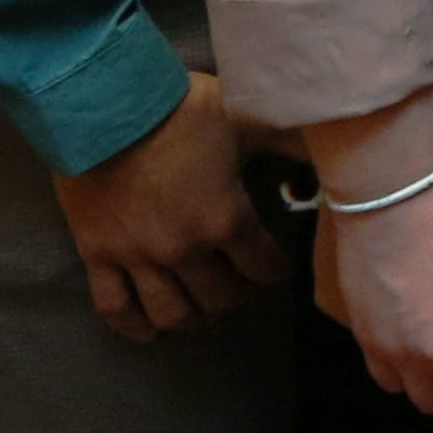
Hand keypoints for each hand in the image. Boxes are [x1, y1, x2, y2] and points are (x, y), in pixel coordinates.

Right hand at [49, 80, 288, 338]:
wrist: (102, 102)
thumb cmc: (179, 109)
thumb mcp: (246, 120)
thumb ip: (291, 143)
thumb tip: (336, 154)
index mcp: (225, 219)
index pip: (263, 269)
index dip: (276, 270)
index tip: (277, 266)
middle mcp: (183, 249)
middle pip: (219, 298)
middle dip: (237, 294)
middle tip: (240, 281)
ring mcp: (137, 257)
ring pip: (171, 313)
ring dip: (192, 316)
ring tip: (201, 304)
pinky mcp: (97, 254)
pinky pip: (114, 307)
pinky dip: (133, 325)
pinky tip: (149, 329)